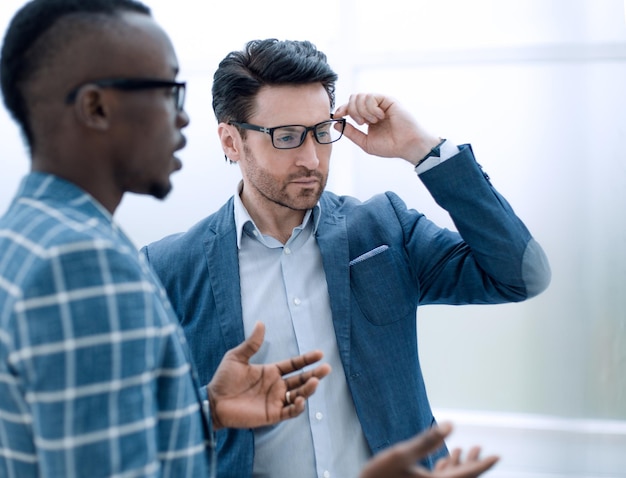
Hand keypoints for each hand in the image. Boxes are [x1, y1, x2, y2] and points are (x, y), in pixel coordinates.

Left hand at [207, 322, 330, 429]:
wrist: (213, 402)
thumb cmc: (223, 379)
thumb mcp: (236, 357)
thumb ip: (251, 343)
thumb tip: (261, 323)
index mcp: (271, 372)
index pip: (294, 365)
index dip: (307, 360)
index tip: (320, 353)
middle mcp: (277, 386)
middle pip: (301, 379)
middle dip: (315, 374)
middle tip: (326, 368)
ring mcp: (275, 400)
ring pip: (299, 395)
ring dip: (308, 389)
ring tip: (315, 382)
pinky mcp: (272, 415)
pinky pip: (290, 412)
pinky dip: (298, 407)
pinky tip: (301, 400)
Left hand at [333, 93, 440, 164]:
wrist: (406, 146)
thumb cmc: (390, 146)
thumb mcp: (365, 142)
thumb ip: (351, 133)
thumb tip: (336, 124)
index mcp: (368, 117)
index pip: (350, 107)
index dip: (342, 109)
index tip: (336, 116)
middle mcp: (373, 108)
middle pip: (353, 98)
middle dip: (352, 111)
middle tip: (362, 123)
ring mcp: (381, 103)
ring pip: (360, 97)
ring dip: (362, 111)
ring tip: (372, 121)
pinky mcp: (388, 100)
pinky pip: (371, 97)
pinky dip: (371, 108)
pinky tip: (380, 117)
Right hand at [359, 423, 498, 477]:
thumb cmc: (378, 477)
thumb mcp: (401, 455)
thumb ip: (426, 441)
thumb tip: (451, 425)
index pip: (467, 475)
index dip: (483, 464)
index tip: (497, 456)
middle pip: (462, 477)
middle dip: (473, 463)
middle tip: (481, 449)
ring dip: (459, 464)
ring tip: (466, 449)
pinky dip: (446, 469)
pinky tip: (444, 459)